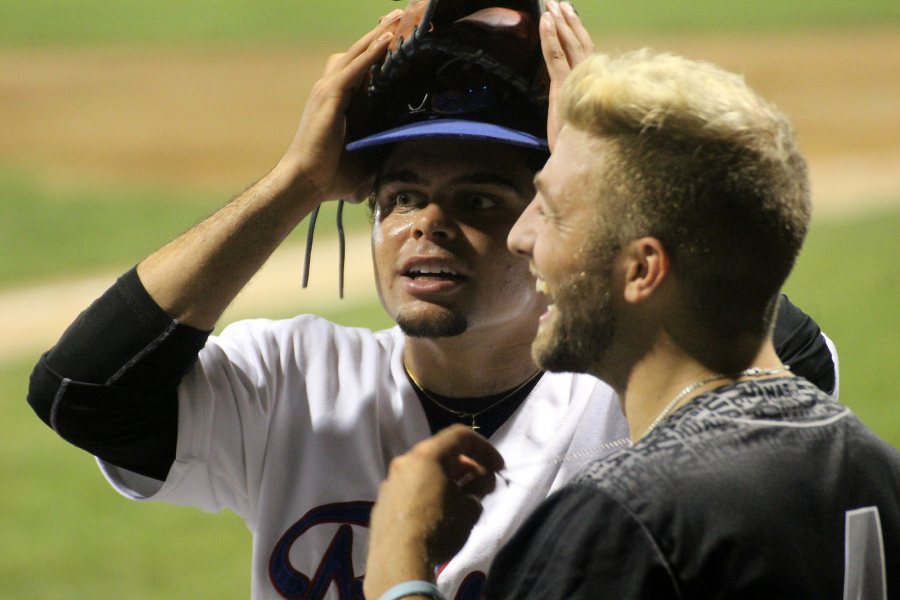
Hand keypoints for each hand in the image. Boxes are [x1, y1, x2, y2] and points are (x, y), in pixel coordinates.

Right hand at [276, 10, 401, 203]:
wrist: (307, 181)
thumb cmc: (333, 176)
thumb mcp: (365, 156)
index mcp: (340, 100)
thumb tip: (406, 158)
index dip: (377, 49)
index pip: (361, 66)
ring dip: (378, 35)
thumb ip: (382, 148)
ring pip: (357, 53)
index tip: (398, 35)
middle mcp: (331, 89)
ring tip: (398, 19)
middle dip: (380, 32)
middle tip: (400, 16)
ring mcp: (328, 90)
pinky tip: (388, 40)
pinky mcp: (330, 95)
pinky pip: (355, 67)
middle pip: (359, 51)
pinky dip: (372, 52)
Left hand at [364, 425, 504, 597]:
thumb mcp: (469, 509)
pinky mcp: (383, 502)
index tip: (498, 467)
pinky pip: (411, 489)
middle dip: (467, 466)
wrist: (398, 562)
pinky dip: (429, 493)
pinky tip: (439, 513)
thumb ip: (478, 488)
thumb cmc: (439, 528)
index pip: (460, 436)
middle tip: (484, 485)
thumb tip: (478, 482)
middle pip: (441, 453)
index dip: (484, 448)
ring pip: (424, 472)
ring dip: (447, 480)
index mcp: (427, 455)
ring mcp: (390, 482)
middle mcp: (405, 462)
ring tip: (463, 500)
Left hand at [540, 0, 593, 150]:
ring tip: (552, 3)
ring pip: (569, 46)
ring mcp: (577, 84)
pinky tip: (546, 22)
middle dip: (568, 21)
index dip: (577, 31)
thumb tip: (571, 102)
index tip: (569, 13)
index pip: (585, 52)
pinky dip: (550, 39)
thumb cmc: (578, 149)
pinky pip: (556, 58)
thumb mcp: (575, 124)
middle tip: (559, 1)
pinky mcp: (565, 90)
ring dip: (559, 23)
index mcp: (590, 86)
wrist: (578, 167)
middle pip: (579, 43)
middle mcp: (588, 81)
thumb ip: (575, 107)